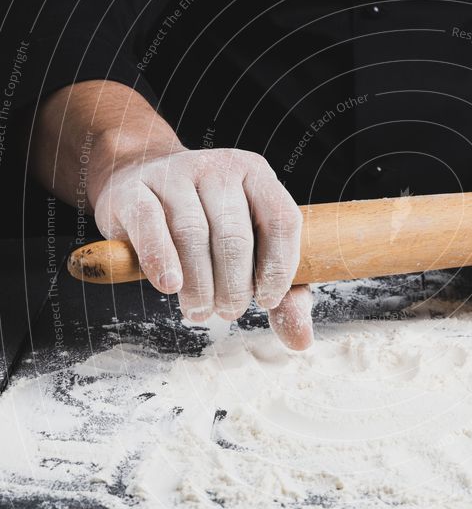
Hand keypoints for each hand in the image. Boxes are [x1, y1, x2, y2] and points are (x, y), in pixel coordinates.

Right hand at [91, 146, 312, 347]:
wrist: (141, 177)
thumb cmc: (207, 222)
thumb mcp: (252, 246)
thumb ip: (282, 292)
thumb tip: (300, 340)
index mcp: (258, 176)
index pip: (282, 220)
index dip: (279, 266)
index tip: (267, 300)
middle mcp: (221, 168)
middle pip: (235, 235)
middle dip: (234, 285)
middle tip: (228, 312)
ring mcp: (177, 173)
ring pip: (193, 234)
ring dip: (200, 284)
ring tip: (199, 310)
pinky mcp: (135, 189)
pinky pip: (150, 225)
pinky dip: (160, 260)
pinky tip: (170, 286)